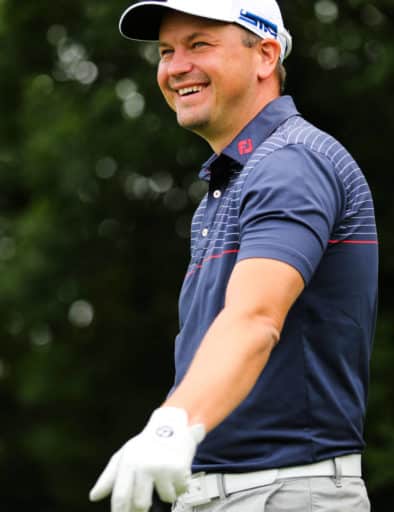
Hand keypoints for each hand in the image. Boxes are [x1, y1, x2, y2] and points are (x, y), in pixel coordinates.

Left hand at [89, 407, 204, 511]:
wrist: (172, 424)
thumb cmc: (146, 443)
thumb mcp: (125, 455)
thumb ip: (108, 477)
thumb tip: (94, 496)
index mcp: (128, 463)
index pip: (121, 498)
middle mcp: (144, 466)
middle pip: (141, 505)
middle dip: (144, 507)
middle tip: (147, 501)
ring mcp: (162, 467)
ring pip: (165, 498)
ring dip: (167, 492)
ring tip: (165, 476)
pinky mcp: (179, 468)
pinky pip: (180, 490)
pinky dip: (179, 485)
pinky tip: (175, 471)